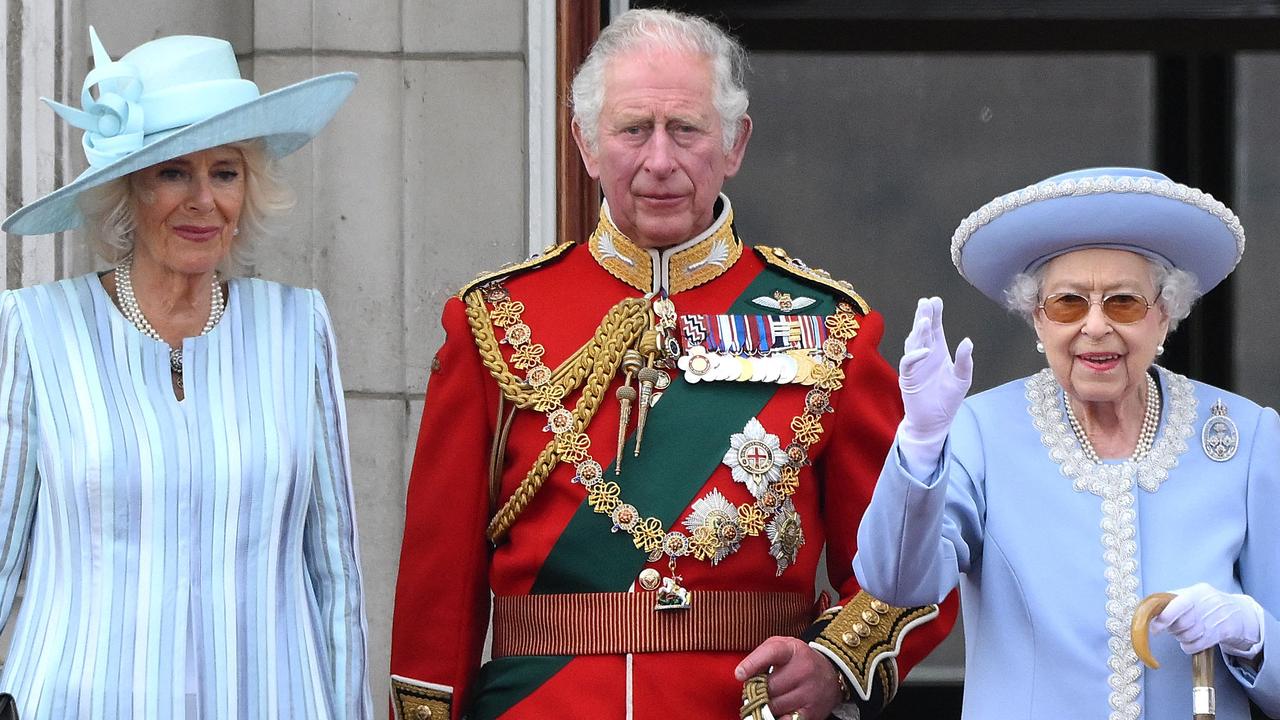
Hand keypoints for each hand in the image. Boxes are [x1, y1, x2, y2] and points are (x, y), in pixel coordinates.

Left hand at [735, 637, 844, 719]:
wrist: (831, 674)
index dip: (752, 664)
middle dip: (758, 690)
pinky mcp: (812, 712)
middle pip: (769, 686)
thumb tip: (742, 675)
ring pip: (774, 705)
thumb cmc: (799, 659)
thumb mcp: (783, 646)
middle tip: (757, 689)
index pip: (771, 653)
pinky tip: (779, 709)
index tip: (739, 674)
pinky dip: (778, 716)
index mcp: (793, 650)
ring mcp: (809, 692)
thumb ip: (762, 655)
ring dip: (766, 704)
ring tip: (769, 698)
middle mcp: (804, 670)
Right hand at [898, 297, 972, 475]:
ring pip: (913, 344)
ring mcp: (915, 366)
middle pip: (922, 332)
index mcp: (938, 352)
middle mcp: (925, 355)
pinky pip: (908, 363)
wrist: (935, 422)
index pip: (935, 329)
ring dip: (917, 333)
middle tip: (926, 302)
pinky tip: (925, 350)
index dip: (935, 315)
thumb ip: (965, 361)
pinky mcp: (908, 378)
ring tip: (923, 320)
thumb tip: (967, 341)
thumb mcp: (962, 379)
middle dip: (923, 317)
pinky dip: (915, 356)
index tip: (935, 300)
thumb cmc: (948, 400)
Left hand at [1150, 582, 1264, 658]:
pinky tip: (1189, 641)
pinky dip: (1188, 646)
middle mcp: (1208, 605)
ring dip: (1180, 637)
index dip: (1164, 617)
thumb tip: (1148, 609)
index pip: (1178, 605)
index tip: (1154, 628)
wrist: (1240, 613)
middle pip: (1181, 624)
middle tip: (1172, 626)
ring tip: (1183, 631)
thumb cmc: (1207, 603)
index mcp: (1197, 592)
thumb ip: (1172, 599)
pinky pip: (1196, 645)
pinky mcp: (1221, 635)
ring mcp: (1216, 621)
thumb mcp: (1193, 594)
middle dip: (1172, 628)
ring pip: (1188, 636)